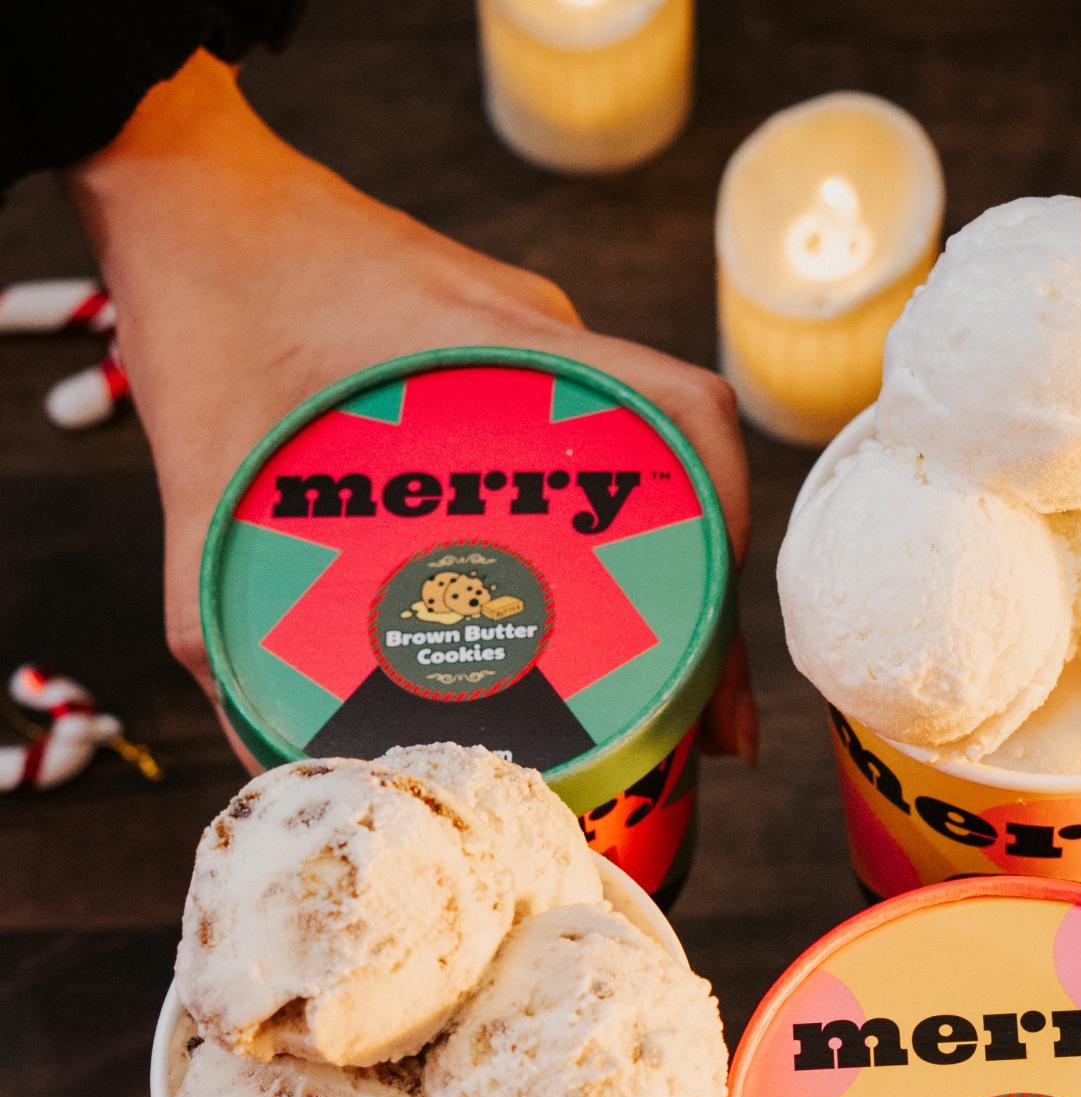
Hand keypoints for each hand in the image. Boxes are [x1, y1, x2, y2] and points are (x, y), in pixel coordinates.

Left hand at [65, 52, 755, 766]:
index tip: (718, 672)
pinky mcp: (499, 346)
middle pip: (686, 469)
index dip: (731, 540)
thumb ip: (214, 626)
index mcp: (513, 351)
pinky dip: (610, 524)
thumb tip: (278, 764)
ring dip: (672, 565)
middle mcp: (546, 341)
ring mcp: (530, 340)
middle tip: (705, 726)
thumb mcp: (204, 486)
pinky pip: (590, 443)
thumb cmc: (200, 299)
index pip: (687, 422)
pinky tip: (584, 603)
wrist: (180, 179)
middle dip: (710, 605)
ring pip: (646, 461)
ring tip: (666, 689)